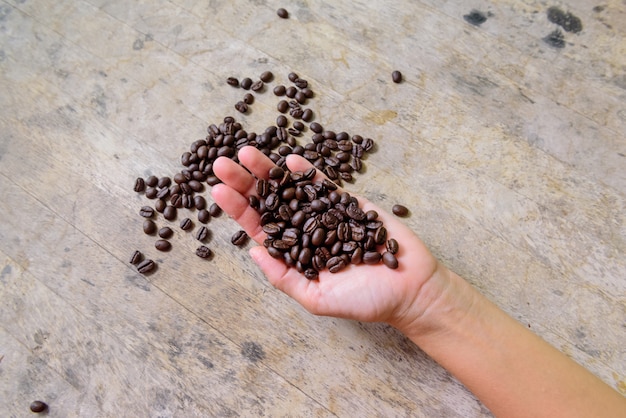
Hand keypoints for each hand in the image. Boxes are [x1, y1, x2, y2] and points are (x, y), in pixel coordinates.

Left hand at [211, 146, 443, 331]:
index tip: (218, 190)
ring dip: (269, 171)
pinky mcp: (349, 204)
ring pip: (292, 189)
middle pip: (269, 202)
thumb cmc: (366, 301)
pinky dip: (309, 173)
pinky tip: (290, 161)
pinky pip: (325, 185)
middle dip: (245, 182)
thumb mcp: (318, 299)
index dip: (238, 208)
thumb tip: (253, 252)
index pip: (259, 227)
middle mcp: (306, 230)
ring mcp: (326, 214)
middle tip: (220, 162)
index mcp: (294, 253)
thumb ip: (285, 278)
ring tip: (247, 152)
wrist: (411, 288)